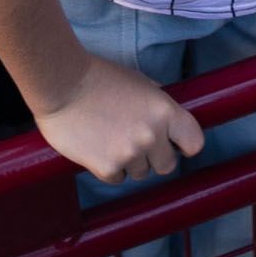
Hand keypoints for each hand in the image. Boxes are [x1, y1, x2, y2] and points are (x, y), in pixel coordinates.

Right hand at [36, 49, 201, 182]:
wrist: (61, 84)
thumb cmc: (99, 78)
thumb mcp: (139, 83)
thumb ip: (157, 103)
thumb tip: (169, 120)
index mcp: (164, 111)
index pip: (194, 143)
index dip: (185, 145)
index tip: (175, 145)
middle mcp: (152, 135)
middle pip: (167, 165)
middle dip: (154, 157)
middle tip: (136, 143)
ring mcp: (130, 153)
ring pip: (140, 173)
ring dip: (130, 162)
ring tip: (110, 139)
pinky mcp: (106, 168)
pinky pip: (118, 178)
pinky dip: (109, 168)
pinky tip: (97, 147)